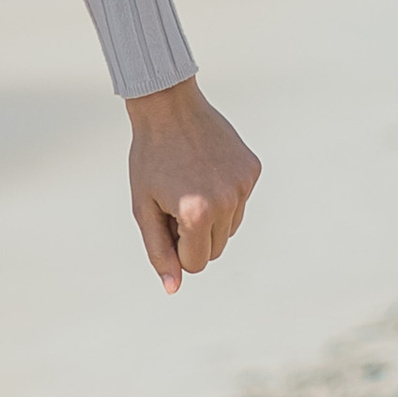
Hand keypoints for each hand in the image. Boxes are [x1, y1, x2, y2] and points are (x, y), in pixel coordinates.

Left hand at [126, 78, 259, 292]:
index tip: (165, 221)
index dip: (176, 248)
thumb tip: (174, 288)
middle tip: (174, 202)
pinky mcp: (253, 170)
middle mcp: (227, 202)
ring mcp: (244, 185)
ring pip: (230, 229)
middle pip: (215, 250)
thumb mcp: (144, 208)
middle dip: (194, 237)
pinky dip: (224, 196)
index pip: (196, 263)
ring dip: (210, 219)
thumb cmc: (150, 159)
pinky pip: (240, 202)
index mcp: (197, 214)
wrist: (168, 107)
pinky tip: (205, 170)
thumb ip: (159, 251)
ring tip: (189, 185)